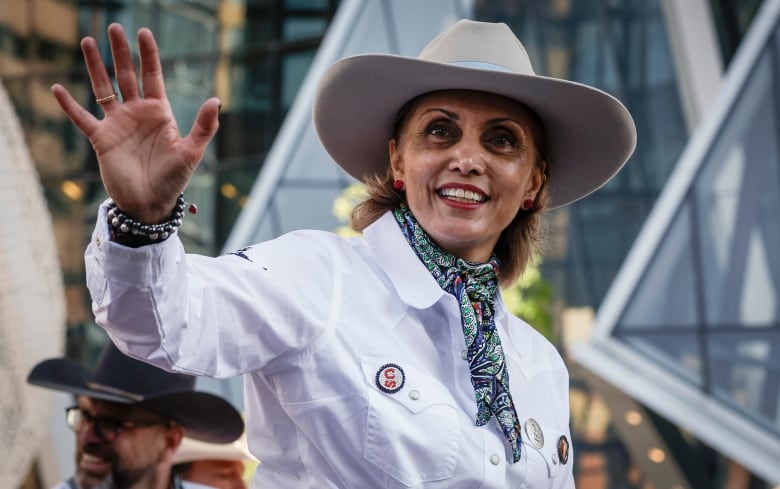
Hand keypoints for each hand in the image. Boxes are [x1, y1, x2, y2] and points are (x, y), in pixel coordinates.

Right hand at [51, 23, 218, 222]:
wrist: (150, 204)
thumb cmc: (173, 180)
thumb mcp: (191, 153)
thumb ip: (203, 127)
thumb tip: (216, 100)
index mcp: (159, 113)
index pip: (153, 76)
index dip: (148, 55)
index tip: (143, 32)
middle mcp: (137, 114)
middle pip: (127, 75)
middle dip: (121, 52)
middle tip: (115, 26)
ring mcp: (117, 124)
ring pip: (103, 88)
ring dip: (95, 66)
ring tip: (88, 41)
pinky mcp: (101, 139)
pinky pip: (82, 117)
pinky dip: (69, 105)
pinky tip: (58, 89)